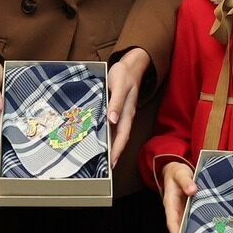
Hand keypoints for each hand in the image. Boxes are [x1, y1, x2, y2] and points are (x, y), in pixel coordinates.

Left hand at [105, 47, 150, 167]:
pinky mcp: (118, 110)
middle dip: (114, 153)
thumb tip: (113, 121)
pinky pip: (114, 126)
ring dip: (111, 146)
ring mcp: (122, 114)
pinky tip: (101, 138)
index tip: (112, 163)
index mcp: (127, 113)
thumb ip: (116, 103)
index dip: (117, 150)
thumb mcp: (119, 86)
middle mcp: (126, 116)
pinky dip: (108, 134)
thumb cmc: (124, 74)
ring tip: (102, 158)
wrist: (131, 65)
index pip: (122, 136)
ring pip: (117, 134)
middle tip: (105, 167)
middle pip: (120, 139)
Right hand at [160, 161, 196, 232]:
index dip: (175, 232)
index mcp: (170, 202)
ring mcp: (183, 211)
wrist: (177, 170)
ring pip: (187, 225)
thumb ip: (186, 181)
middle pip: (179, 227)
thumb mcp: (180, 173)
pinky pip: (193, 219)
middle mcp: (176, 210)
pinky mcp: (190, 209)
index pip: (171, 221)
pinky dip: (199, 225)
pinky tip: (208, 231)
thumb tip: (192, 190)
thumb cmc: (177, 172)